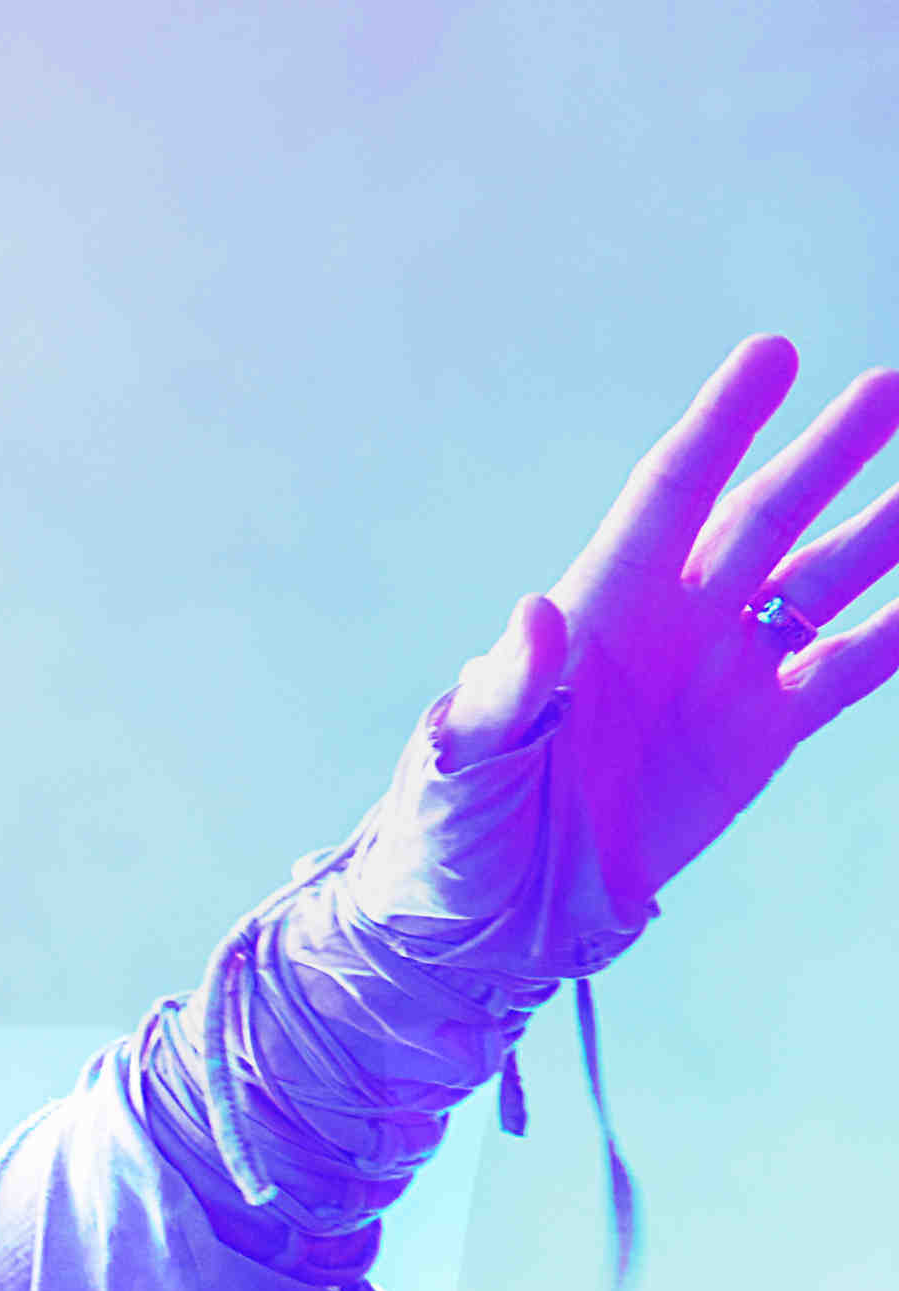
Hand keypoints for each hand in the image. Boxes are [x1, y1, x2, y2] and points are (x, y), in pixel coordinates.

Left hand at [445, 336, 898, 912]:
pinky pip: (844, 668)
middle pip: (764, 518)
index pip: (670, 494)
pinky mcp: (757, 738)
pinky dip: (895, 633)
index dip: (721, 426)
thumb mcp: (465, 759)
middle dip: (827, 456)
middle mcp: (669, 627)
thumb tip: (536, 611)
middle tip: (891, 390)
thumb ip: (508, 687)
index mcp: (597, 611)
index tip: (773, 355)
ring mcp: (720, 677)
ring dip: (882, 532)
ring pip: (819, 581)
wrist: (488, 922)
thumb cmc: (450, 831)